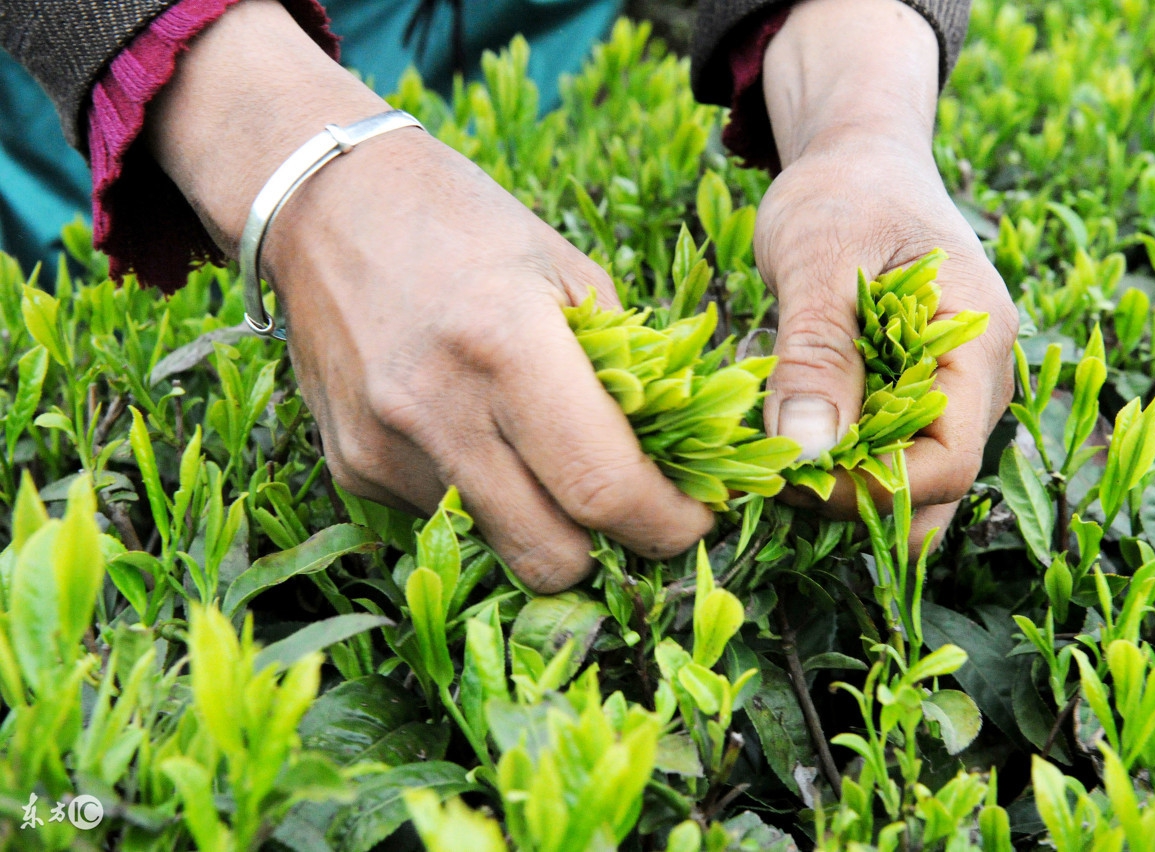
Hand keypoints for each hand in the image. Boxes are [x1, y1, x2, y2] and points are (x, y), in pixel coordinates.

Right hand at [147, 0, 712, 590]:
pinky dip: (480, 493)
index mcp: (507, 345)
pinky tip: (468, 426)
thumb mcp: (567, 269)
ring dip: (539, 519)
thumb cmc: (464, 223)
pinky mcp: (351, 469)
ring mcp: (384, 450)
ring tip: (538, 447)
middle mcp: (436, 411)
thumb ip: (626, 367)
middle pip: (551, 558)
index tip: (692, 519)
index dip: (665, 524)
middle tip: (629, 506)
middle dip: (608, 548)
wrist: (323, 204)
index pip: (603, 489)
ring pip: (498, 545)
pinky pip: (445, 517)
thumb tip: (674, 457)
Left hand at [756, 0, 1017, 549]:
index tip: (793, 471)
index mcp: (976, 347)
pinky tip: (781, 403)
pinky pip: (876, 456)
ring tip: (771, 415)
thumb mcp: (818, 259)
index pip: (948, 466)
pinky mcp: (910, 400)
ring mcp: (947, 396)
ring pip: (901, 487)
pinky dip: (826, 448)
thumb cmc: (844, 193)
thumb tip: (808, 449)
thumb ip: (816, 350)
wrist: (857, 162)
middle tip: (770, 453)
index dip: (872, 489)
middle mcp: (976, 385)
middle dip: (847, 493)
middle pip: (929, 493)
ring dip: (831, 473)